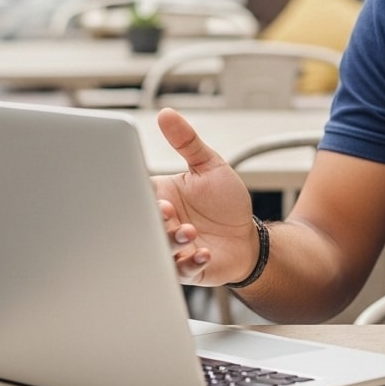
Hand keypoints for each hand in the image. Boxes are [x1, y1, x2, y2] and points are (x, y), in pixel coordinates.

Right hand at [152, 108, 257, 285]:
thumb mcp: (209, 165)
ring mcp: (173, 248)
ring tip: (189, 231)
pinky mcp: (188, 268)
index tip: (153, 191)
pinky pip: (182, 271)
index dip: (140, 193)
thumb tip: (167, 114)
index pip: (139, 193)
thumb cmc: (224, 202)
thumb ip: (187, 141)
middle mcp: (162, 223)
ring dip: (172, 241)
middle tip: (167, 212)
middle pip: (144, 222)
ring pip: (160, 248)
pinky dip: (190, 263)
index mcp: (160, 196)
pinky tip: (203, 252)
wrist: (245, 237)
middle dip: (154, 219)